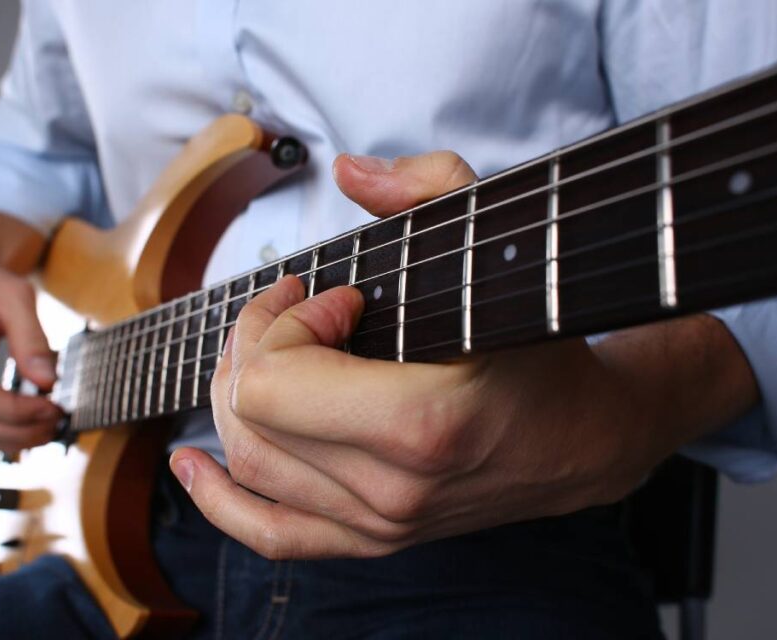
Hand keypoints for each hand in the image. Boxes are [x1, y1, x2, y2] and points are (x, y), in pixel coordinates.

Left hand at [170, 152, 758, 558]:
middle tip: (295, 309)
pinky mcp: (373, 539)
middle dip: (254, 346)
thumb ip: (427, 188)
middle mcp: (390, 489)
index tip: (338, 295)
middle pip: (250, 418)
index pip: (274, 380)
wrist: (586, 437)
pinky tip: (189, 466)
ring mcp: (378, 524)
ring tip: (261, 353)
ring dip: (234, 398)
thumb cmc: (543, 344)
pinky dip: (218, 502)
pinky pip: (270, 534)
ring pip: (249, 464)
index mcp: (420, 425)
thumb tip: (347, 170)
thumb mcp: (499, 245)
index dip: (285, 321)